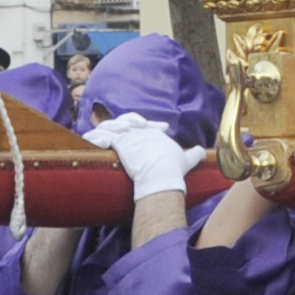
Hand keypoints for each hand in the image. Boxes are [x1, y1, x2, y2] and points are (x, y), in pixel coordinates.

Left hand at [84, 113, 203, 203]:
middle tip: (118, 130)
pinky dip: (96, 139)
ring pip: (112, 127)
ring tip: (98, 137)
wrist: (161, 172)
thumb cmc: (173, 167)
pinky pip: (102, 137)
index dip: (144, 126)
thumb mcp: (187, 159)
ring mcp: (129, 136)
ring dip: (104, 131)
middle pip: (127, 122)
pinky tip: (92, 142)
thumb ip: (194, 154)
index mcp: (156, 134)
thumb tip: (202, 150)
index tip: (144, 127)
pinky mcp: (118, 143)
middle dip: (122, 124)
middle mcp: (142, 131)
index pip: (146, 126)